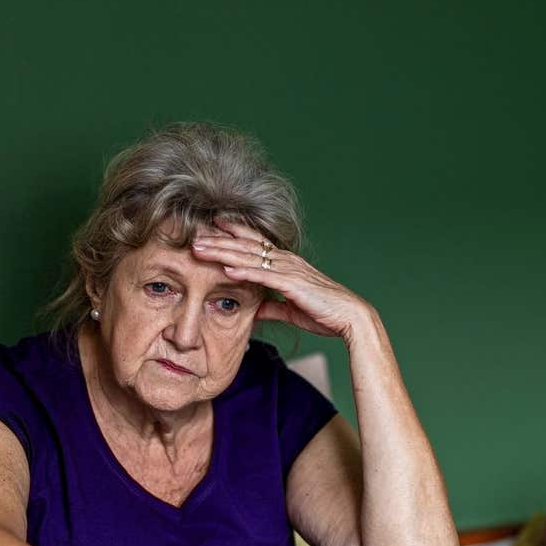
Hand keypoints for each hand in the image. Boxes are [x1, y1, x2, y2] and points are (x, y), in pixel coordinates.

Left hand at [191, 216, 375, 340]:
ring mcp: (289, 270)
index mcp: (287, 264)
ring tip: (200, 249)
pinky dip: (244, 270)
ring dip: (223, 251)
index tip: (211, 228)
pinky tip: (226, 267)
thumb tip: (255, 309)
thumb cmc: (325, 313)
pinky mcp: (293, 284)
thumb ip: (271, 306)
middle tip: (194, 236)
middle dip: (219, 240)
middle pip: (246, 245)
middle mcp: (286, 261)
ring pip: (249, 256)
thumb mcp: (291, 309)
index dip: (233, 233)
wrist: (350, 317)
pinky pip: (263, 275)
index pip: (255, 243)